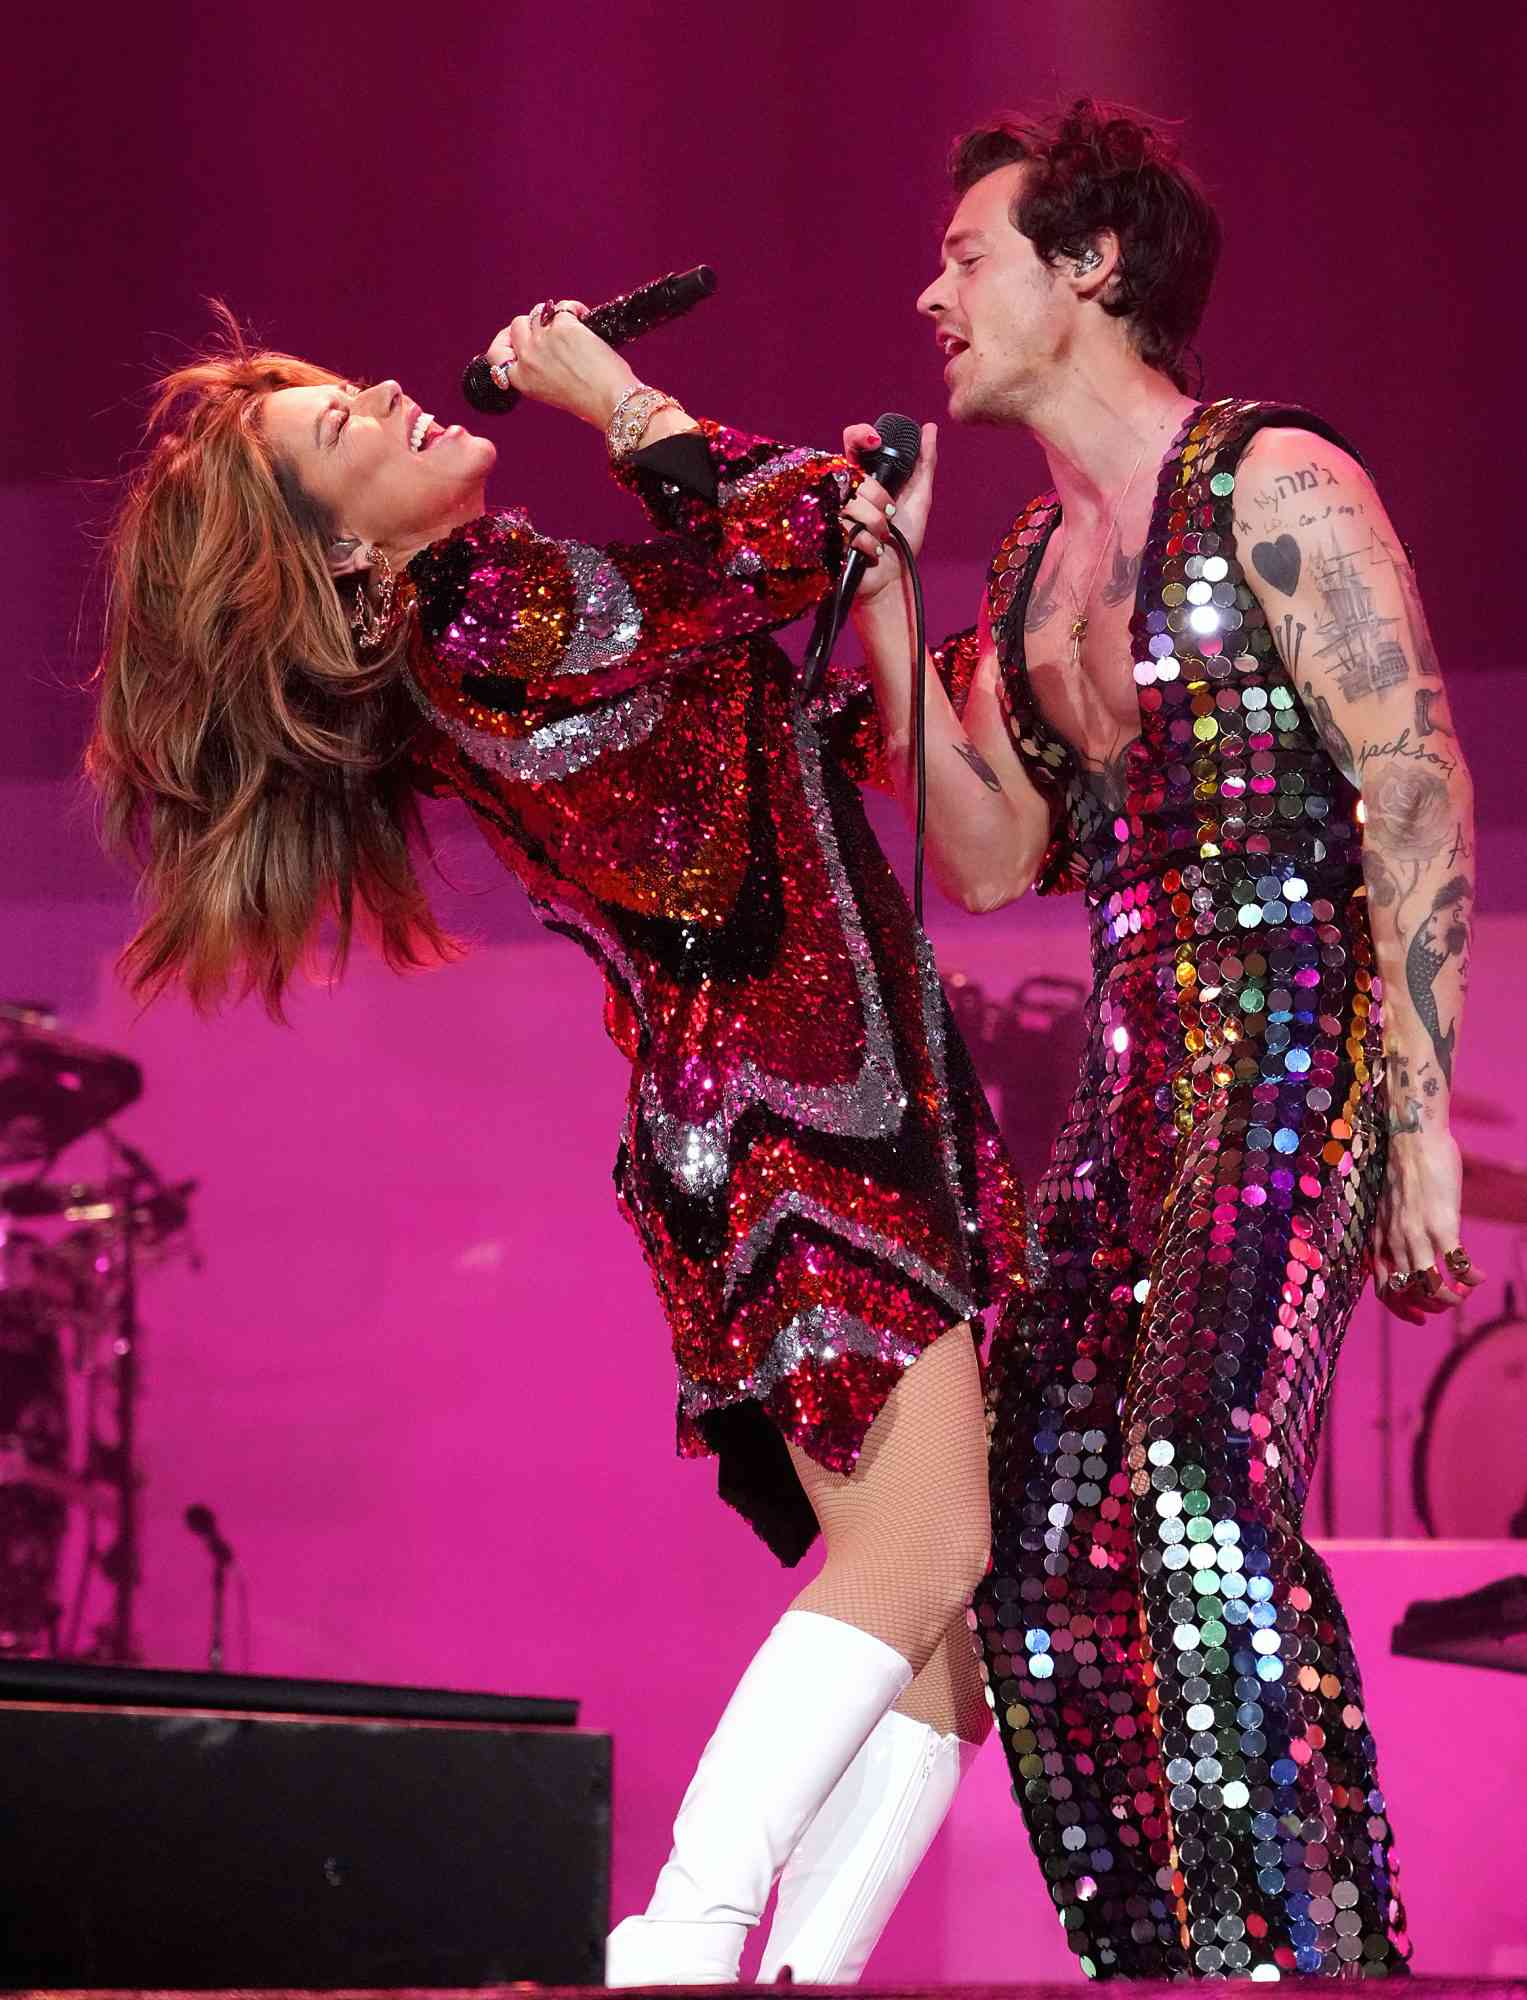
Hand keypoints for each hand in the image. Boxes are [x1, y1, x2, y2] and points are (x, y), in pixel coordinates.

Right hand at [485, 300, 639, 427]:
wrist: (610, 400)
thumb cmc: (588, 400)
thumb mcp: (551, 391)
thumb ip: (538, 370)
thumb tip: (540, 343)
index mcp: (522, 380)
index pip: (498, 353)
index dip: (506, 341)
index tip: (517, 338)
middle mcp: (528, 359)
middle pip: (516, 326)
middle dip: (531, 324)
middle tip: (548, 327)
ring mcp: (543, 340)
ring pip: (537, 312)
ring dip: (551, 314)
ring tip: (570, 323)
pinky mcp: (563, 327)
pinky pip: (562, 307)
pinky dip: (574, 309)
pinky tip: (584, 317)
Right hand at [840, 420, 937, 610]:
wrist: (893, 578)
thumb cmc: (903, 541)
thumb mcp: (919, 499)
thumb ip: (924, 464)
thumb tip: (930, 428)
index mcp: (863, 478)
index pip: (852, 443)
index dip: (860, 435)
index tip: (875, 441)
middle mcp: (844, 491)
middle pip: (857, 477)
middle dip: (881, 499)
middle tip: (890, 515)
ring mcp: (833, 513)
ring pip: (853, 504)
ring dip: (877, 524)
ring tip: (882, 537)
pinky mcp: (827, 537)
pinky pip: (848, 530)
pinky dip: (868, 543)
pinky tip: (871, 550)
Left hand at [1374, 1125, 1485, 1324]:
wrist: (1411, 1138)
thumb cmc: (1403, 1167)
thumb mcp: (1387, 1206)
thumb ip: (1394, 1229)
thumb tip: (1408, 1244)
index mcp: (1379, 1238)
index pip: (1384, 1290)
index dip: (1402, 1310)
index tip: (1420, 1317)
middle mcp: (1395, 1241)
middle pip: (1408, 1294)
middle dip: (1430, 1307)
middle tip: (1448, 1304)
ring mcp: (1417, 1234)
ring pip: (1430, 1286)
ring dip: (1450, 1298)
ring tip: (1465, 1293)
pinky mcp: (1442, 1224)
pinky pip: (1456, 1265)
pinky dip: (1470, 1278)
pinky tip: (1479, 1276)